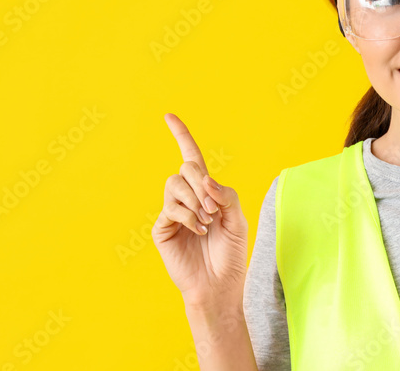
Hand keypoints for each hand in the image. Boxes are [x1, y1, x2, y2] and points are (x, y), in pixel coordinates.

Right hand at [152, 113, 249, 308]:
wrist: (219, 283)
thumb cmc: (231, 252)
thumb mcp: (238, 218)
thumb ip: (225, 194)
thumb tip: (204, 178)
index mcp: (205, 190)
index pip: (190, 156)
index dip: (181, 135)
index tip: (169, 116)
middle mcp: (186, 197)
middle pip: (186, 168)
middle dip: (201, 183)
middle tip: (213, 209)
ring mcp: (172, 211)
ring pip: (175, 184)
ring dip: (194, 200)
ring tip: (206, 222)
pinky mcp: (162, 227)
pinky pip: (171, 208)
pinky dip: (189, 217)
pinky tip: (198, 230)